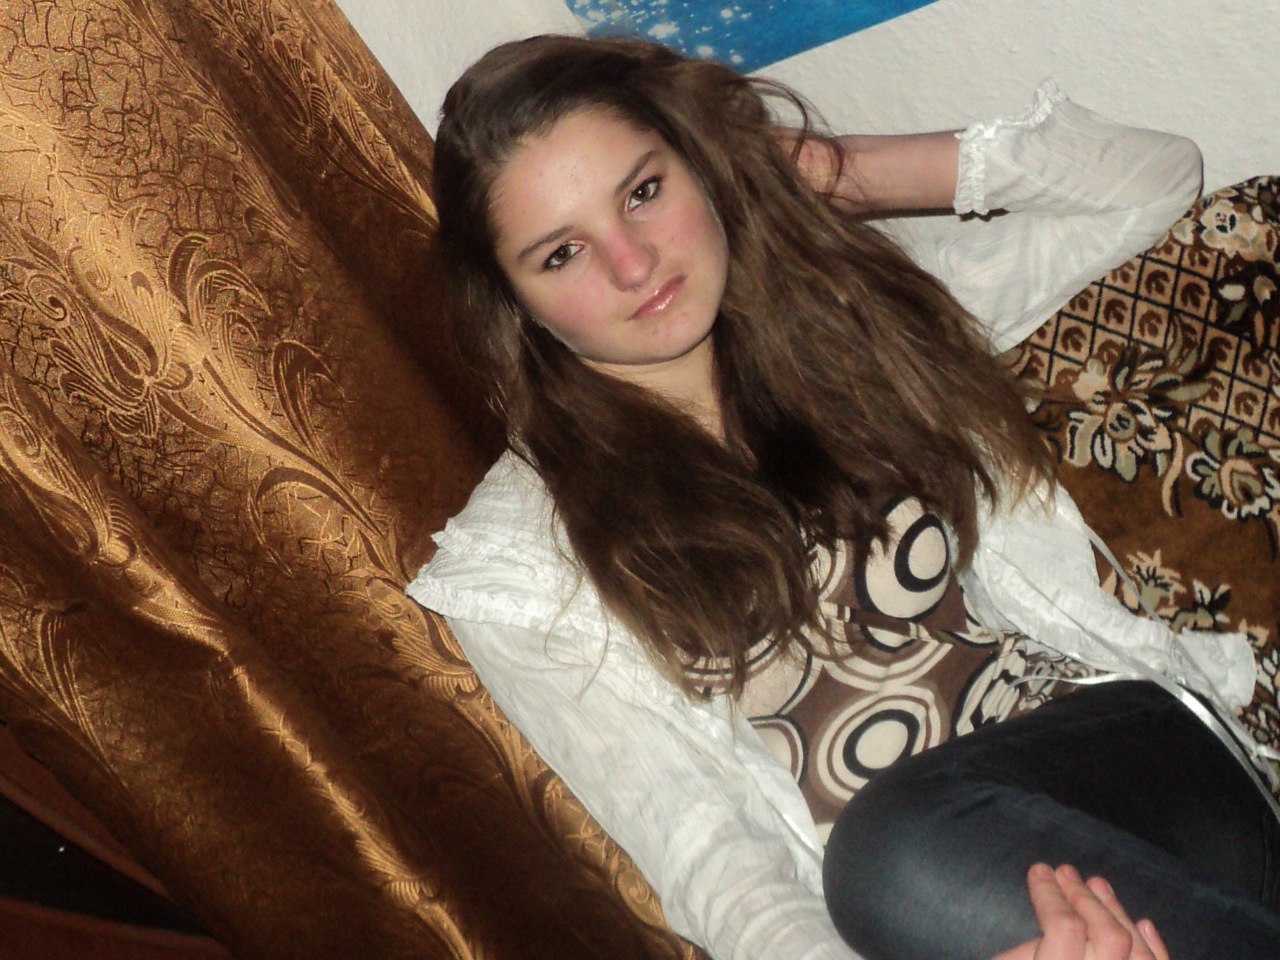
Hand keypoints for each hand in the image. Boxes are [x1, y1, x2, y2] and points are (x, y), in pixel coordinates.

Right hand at [992, 864, 1169, 959]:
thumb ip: (1025, 948)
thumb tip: (1050, 902)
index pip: (1065, 930)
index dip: (1050, 894)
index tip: (1038, 871)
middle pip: (1110, 938)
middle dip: (1086, 898)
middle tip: (1065, 871)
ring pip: (1139, 953)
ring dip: (1118, 912)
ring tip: (1098, 884)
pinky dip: (1154, 946)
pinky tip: (1142, 923)